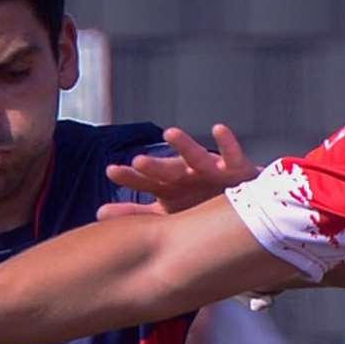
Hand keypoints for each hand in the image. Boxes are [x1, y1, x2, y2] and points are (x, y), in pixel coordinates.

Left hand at [99, 124, 259, 218]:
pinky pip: (233, 155)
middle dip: (154, 166)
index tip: (112, 172)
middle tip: (139, 162)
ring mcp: (211, 170)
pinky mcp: (237, 170)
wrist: (245, 211)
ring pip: (196, 157)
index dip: (130, 177)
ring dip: (184, 146)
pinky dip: (227, 143)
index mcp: (170, 188)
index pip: (145, 182)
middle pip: (167, 170)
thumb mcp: (168, 214)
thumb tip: (99, 213)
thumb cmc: (201, 208)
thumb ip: (137, 213)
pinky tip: (219, 130)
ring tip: (171, 133)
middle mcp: (187, 175)